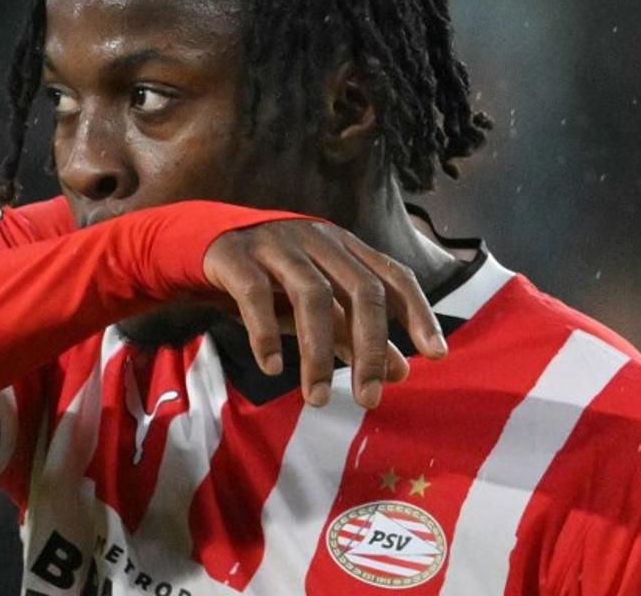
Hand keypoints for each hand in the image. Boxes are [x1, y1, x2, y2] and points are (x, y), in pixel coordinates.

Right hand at [202, 220, 446, 408]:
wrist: (204, 241)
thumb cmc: (273, 276)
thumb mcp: (318, 303)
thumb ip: (356, 334)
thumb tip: (402, 373)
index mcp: (345, 248)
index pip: (394, 276)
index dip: (418, 312)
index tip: (436, 356)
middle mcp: (318, 241)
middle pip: (360, 290)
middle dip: (370, 348)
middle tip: (370, 399)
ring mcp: (277, 245)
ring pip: (310, 295)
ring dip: (316, 353)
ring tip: (316, 398)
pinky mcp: (236, 256)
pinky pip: (255, 295)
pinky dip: (266, 333)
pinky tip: (272, 367)